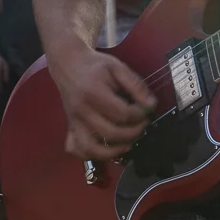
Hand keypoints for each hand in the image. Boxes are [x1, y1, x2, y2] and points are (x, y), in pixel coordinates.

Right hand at [45, 43, 154, 161]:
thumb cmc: (95, 65)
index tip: (147, 110)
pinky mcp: (70, 127)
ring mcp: (74, 121)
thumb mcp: (118, 67)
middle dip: (132, 132)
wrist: (69, 64)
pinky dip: (91, 155)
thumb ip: (136, 85)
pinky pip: (76, 149)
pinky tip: (106, 148)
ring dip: (113, 151)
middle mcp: (81, 111)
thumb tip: (151, 105)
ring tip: (128, 143)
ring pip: (91, 148)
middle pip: (110, 133)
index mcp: (94, 93)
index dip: (140, 115)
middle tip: (142, 125)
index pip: (122, 113)